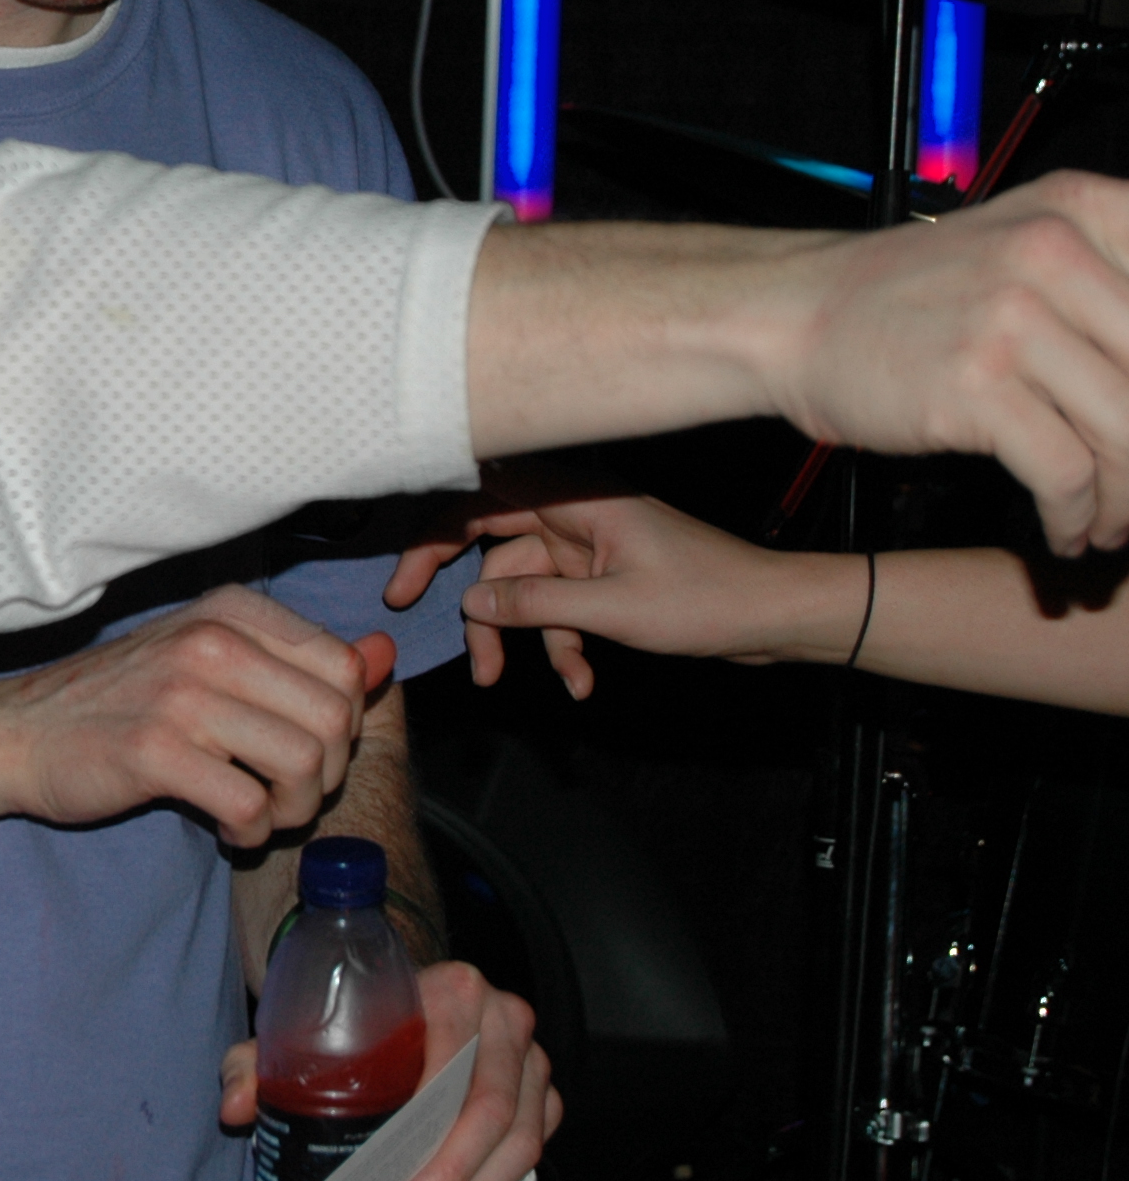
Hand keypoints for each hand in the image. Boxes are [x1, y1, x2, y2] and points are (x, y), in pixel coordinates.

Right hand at [0, 585, 386, 848]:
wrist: (21, 732)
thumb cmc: (121, 700)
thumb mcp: (209, 659)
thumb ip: (297, 660)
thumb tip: (383, 656)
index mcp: (231, 611)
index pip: (344, 667)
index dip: (342, 725)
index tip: (299, 748)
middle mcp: (211, 642)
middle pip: (336, 720)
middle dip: (327, 776)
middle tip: (285, 794)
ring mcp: (182, 694)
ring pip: (303, 764)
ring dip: (293, 810)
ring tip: (259, 814)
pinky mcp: (155, 751)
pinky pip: (251, 806)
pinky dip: (252, 833)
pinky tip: (227, 829)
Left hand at [217, 961, 556, 1180]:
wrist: (405, 999)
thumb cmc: (356, 1019)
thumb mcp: (304, 1029)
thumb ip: (259, 1064)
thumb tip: (233, 1108)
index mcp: (456, 988)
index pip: (451, 1067)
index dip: (423, 1132)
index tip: (386, 1175)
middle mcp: (505, 1018)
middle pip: (488, 1111)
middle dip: (446, 1172)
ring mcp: (532, 1057)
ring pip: (518, 1138)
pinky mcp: (545, 1093)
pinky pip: (532, 1147)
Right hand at [459, 497, 865, 696]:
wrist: (775, 616)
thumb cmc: (709, 598)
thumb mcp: (614, 609)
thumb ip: (536, 604)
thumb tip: (471, 603)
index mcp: (576, 499)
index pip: (480, 502)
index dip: (434, 538)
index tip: (406, 584)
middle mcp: (574, 515)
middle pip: (494, 550)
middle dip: (471, 600)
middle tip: (437, 634)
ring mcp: (588, 547)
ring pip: (524, 588)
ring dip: (521, 637)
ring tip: (513, 681)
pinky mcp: (603, 577)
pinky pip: (559, 608)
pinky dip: (562, 643)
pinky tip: (579, 680)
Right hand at [770, 173, 1128, 555]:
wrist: (789, 317)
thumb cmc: (908, 299)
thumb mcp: (1022, 254)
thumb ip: (1108, 294)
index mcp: (1081, 210)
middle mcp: (1054, 252)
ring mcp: (1012, 316)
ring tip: (1113, 526)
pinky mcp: (975, 383)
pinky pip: (1067, 473)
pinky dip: (1076, 518)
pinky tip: (1066, 531)